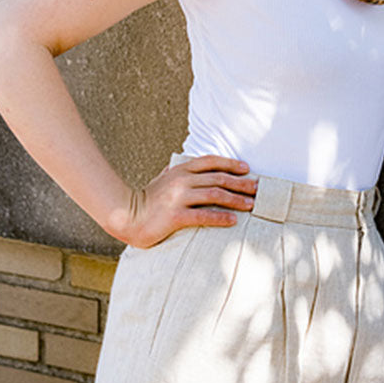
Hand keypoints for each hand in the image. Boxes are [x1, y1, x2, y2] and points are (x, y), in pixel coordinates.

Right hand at [113, 155, 257, 247]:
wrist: (125, 216)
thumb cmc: (146, 200)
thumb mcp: (163, 179)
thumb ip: (178, 172)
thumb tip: (191, 165)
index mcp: (180, 170)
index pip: (211, 162)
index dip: (230, 163)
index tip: (246, 168)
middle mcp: (182, 181)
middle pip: (218, 179)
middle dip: (241, 183)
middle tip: (258, 188)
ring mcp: (178, 198)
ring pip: (214, 195)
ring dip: (236, 199)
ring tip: (251, 204)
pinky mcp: (175, 216)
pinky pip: (203, 216)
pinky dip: (220, 217)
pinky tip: (233, 220)